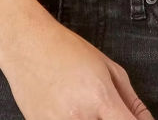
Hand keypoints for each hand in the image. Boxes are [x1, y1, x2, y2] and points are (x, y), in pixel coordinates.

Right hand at [0, 17, 155, 119]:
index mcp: (99, 97)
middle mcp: (79, 117)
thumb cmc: (65, 50)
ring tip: (87, 106)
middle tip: (108, 110)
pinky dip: (75, 118)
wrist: (26, 45)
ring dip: (93, 119)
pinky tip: (71, 108)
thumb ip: (131, 101)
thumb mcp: (108, 67)